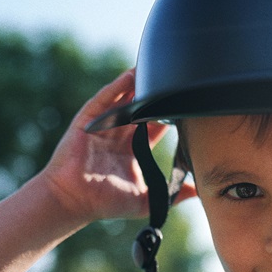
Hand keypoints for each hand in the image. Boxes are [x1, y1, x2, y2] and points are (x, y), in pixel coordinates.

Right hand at [41, 70, 195, 222]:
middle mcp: (120, 134)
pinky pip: (104, 100)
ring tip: (157, 68)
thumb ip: (172, 195)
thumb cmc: (104, 203)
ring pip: (125, 100)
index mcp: (134, 149)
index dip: (170, 114)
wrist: (73, 202)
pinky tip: (130, 76)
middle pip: (142, 107)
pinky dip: (117, 87)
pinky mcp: (88, 121)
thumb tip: (199, 191)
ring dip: (139, 84)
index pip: (157, 125)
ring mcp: (103, 126)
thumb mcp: (146, 200)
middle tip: (177, 79)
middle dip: (157, 95)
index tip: (187, 104)